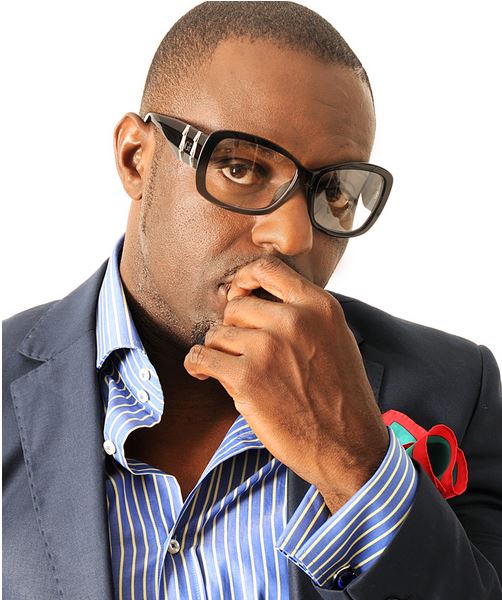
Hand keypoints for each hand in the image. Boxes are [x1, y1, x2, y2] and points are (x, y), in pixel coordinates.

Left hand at [184, 256, 388, 511]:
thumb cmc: (340, 395)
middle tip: (241, 350)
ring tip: (231, 369)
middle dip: (234, 327)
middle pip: (237, 306)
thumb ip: (303, 313)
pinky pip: (201, 357)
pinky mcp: (246, 378)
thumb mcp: (335, 338)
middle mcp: (293, 320)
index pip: (267, 268)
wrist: (348, 445)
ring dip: (219, 351)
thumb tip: (257, 298)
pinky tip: (204, 373)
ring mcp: (268, 348)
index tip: (238, 294)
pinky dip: (197, 365)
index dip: (244, 280)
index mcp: (318, 306)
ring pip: (218, 333)